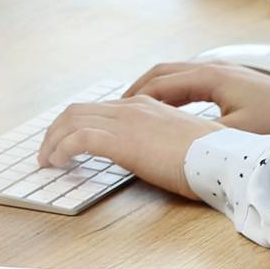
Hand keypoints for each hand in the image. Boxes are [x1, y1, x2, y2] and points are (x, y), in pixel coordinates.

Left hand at [36, 95, 219, 199]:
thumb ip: (158, 141)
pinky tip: (57, 163)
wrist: (223, 158)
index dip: (76, 123)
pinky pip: (79, 139)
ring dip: (53, 140)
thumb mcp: (179, 143)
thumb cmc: (210, 157)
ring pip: (73, 121)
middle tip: (47, 151)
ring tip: (46, 160)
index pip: (99, 108)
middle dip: (56, 130)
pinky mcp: (122, 140)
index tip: (66, 141)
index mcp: (146, 106)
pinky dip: (62, 149)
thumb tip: (148, 155)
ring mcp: (126, 121)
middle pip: (77, 110)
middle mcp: (132, 107)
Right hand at [125, 61, 269, 150]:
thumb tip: (172, 147)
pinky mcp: (232, 81)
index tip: (113, 113)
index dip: (133, 98)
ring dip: (152, 90)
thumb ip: (204, 137)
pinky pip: (189, 81)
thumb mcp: (240, 137)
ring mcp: (223, 72)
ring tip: (134, 111)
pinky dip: (170, 92)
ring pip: (175, 75)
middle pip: (161, 72)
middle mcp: (213, 68)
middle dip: (135, 90)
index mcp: (211, 78)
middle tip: (114, 110)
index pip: (159, 83)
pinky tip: (169, 111)